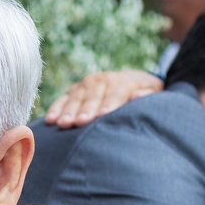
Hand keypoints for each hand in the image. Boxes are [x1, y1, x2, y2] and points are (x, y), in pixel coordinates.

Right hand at [44, 70, 163, 128]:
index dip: (108, 106)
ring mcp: (85, 85)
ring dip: (68, 112)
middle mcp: (101, 81)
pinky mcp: (74, 91)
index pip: (114, 95)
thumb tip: (137, 97)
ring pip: (75, 99)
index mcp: (121, 82)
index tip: (101, 116)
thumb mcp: (153, 92)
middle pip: (92, 98)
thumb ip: (146, 95)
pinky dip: (56, 109)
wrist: (130, 80)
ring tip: (62, 124)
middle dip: (85, 110)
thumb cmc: (142, 93)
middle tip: (78, 123)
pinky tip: (51, 120)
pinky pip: (62, 100)